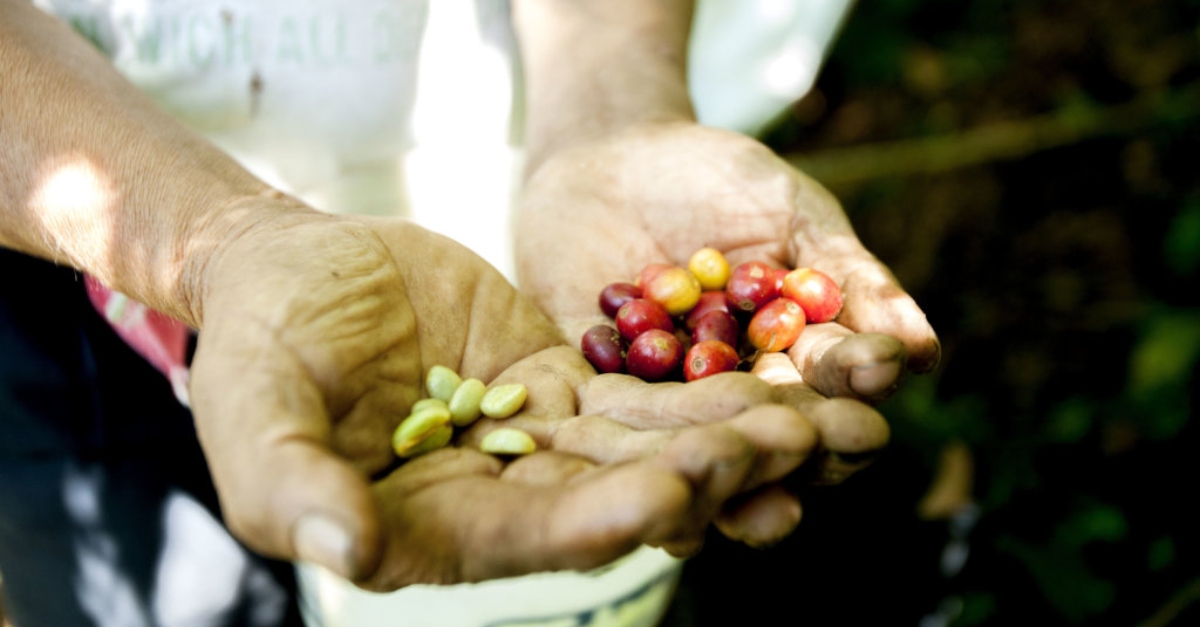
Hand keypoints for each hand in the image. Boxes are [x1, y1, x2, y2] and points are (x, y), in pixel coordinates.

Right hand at [186, 209, 817, 589]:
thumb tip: (346, 549)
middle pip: (614, 498)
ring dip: (734, 439)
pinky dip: (710, 394)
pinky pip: (646, 397)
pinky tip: (780, 389)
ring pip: (648, 449)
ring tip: (822, 425)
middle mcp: (501, 501)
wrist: (292, 276)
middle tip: (792, 451)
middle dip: (706, 479)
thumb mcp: (253, 418)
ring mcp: (539, 444)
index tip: (673, 492)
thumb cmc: (255, 354)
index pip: (530, 535)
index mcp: (431, 530)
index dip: (599, 519)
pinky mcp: (563, 387)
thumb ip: (290, 487)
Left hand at [514, 122, 940, 478]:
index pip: (835, 376)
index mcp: (793, 354)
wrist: (608, 155)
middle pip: (771, 428)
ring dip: (718, 466)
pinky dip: (625, 456)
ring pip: (695, 443)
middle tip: (816, 448)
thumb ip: (846, 276)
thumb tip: (924, 351)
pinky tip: (645, 483)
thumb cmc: (716, 177)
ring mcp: (665, 399)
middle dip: (796, 438)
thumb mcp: (789, 211)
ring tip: (738, 491)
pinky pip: (609, 430)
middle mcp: (734, 390)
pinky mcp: (594, 395)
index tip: (881, 366)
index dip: (858, 372)